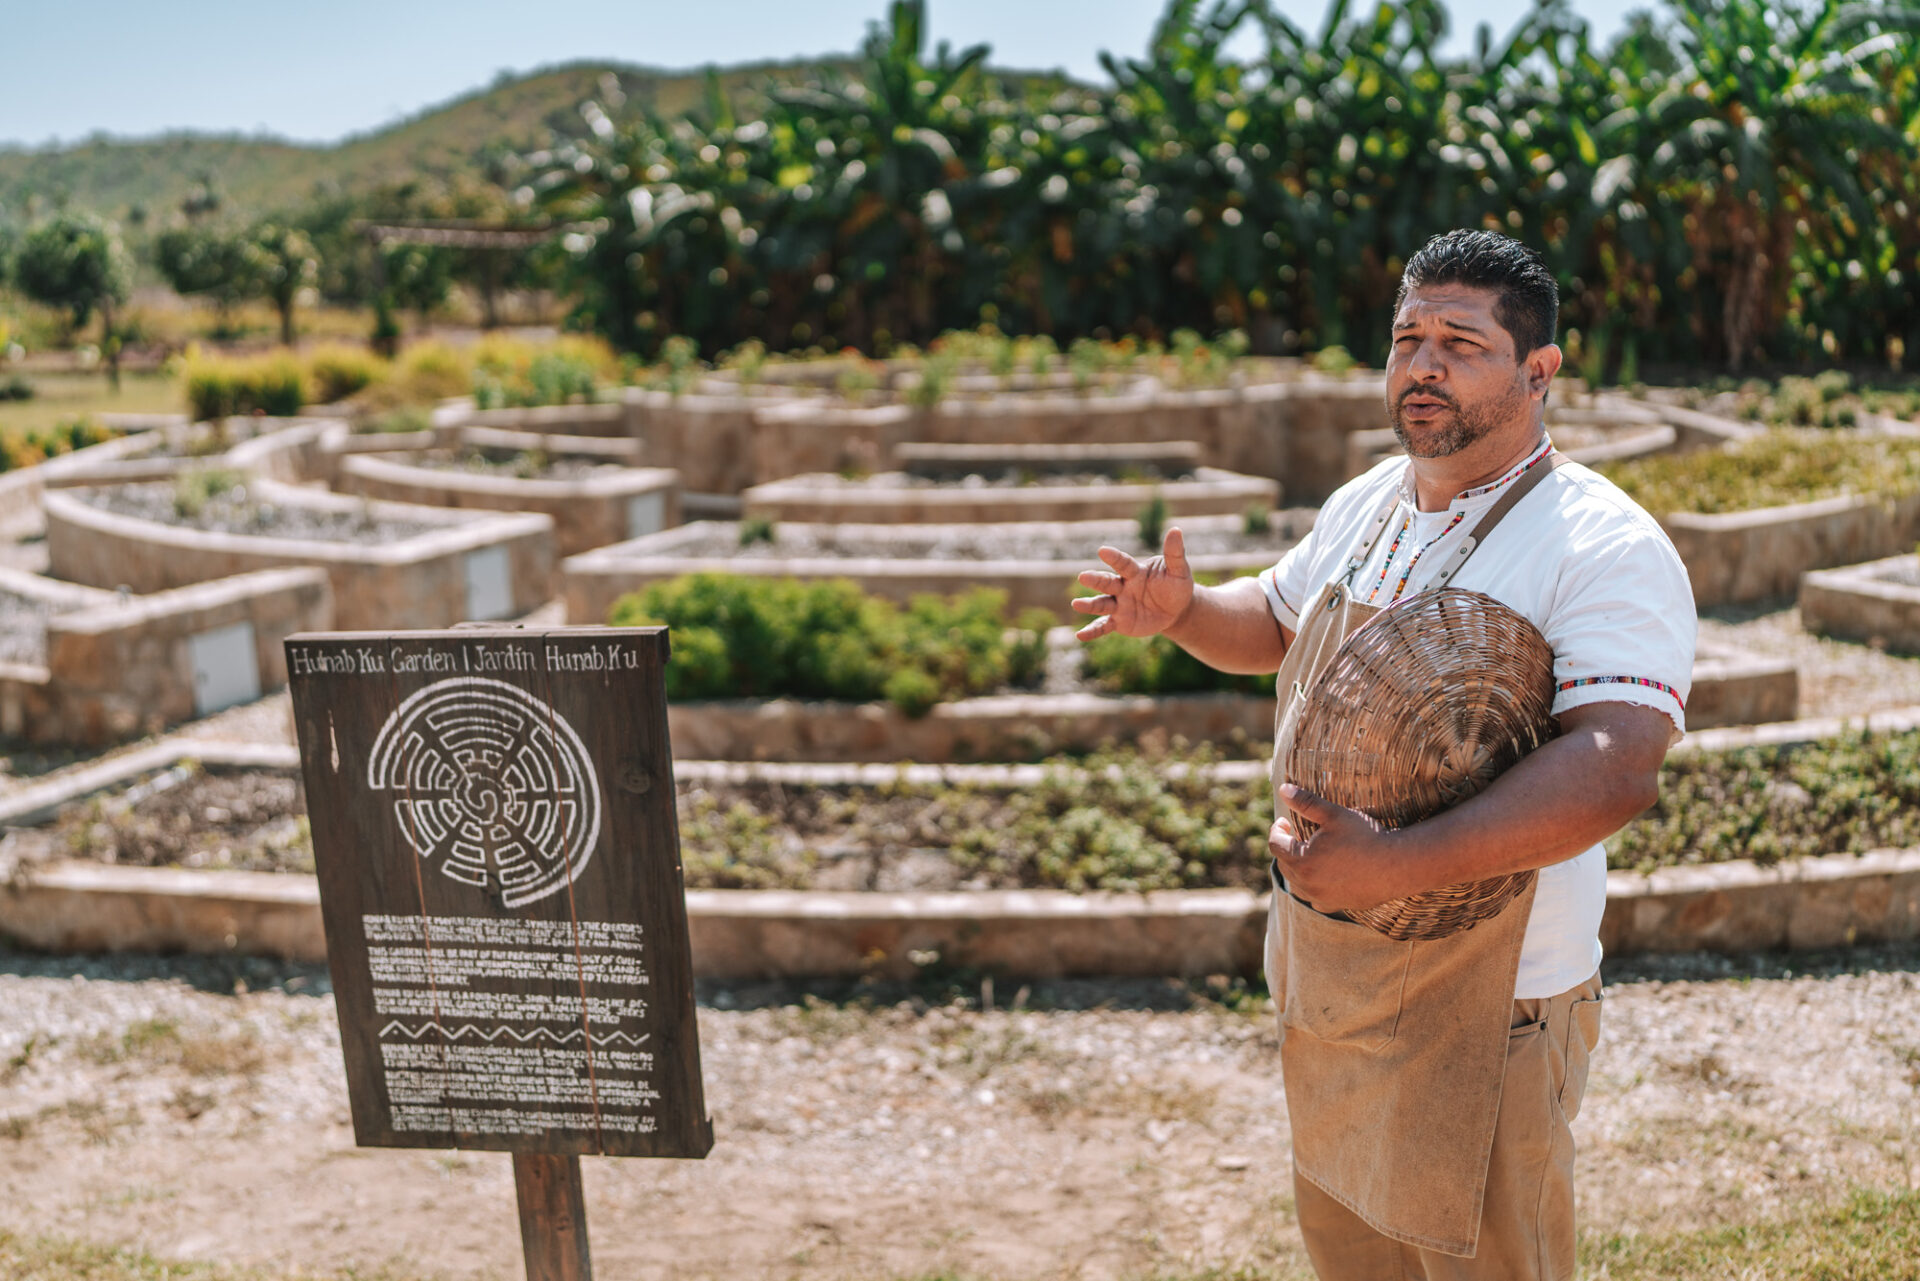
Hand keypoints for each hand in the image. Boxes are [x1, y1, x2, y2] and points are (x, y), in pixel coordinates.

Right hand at [1071, 526, 1194, 641]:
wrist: (1176, 610)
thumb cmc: (1176, 586)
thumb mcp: (1179, 571)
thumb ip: (1174, 553)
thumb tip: (1176, 530)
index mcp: (1135, 572)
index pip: (1123, 563)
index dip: (1114, 558)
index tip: (1103, 551)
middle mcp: (1123, 587)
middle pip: (1107, 583)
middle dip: (1096, 580)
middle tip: (1083, 576)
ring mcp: (1119, 605)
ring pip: (1101, 604)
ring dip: (1089, 605)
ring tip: (1076, 604)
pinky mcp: (1119, 622)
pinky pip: (1103, 626)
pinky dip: (1092, 631)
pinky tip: (1080, 636)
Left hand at [1269, 784, 1408, 913]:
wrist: (1398, 864)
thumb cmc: (1365, 837)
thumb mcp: (1333, 814)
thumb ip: (1306, 802)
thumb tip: (1283, 789)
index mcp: (1301, 861)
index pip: (1275, 844)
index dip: (1278, 830)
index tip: (1286, 821)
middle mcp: (1307, 884)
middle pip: (1284, 865)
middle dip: (1287, 848)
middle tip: (1297, 835)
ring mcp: (1322, 898)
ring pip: (1298, 885)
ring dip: (1298, 869)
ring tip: (1309, 854)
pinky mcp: (1338, 906)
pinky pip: (1316, 899)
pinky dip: (1315, 887)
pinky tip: (1324, 876)